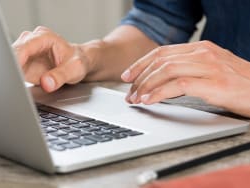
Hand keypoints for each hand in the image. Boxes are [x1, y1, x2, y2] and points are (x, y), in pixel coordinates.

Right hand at [12, 26, 91, 91]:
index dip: (16, 61)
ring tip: (15, 87)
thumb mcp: (75, 69)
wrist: (78, 63)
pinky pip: (13, 71)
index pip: (23, 47)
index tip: (13, 74)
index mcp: (44, 37)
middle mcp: (31, 41)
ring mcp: (26, 52)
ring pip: (10, 62)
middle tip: (13, 84)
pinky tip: (17, 87)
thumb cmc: (78, 61)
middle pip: (12, 54)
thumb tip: (46, 83)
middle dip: (11, 68)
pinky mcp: (23, 64)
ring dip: (11, 75)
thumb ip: (60, 76)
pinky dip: (13, 79)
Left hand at [121, 40, 249, 116]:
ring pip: (165, 71)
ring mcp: (208, 66)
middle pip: (160, 60)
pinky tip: (150, 100)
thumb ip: (189, 69)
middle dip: (139, 76)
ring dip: (146, 86)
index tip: (128, 75)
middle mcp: (203, 53)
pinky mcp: (213, 83)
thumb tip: (163, 80)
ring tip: (135, 98)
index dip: (141, 63)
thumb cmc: (239, 84)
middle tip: (128, 92)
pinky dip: (159, 93)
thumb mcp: (212, 69)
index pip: (162, 52)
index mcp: (200, 48)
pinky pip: (177, 86)